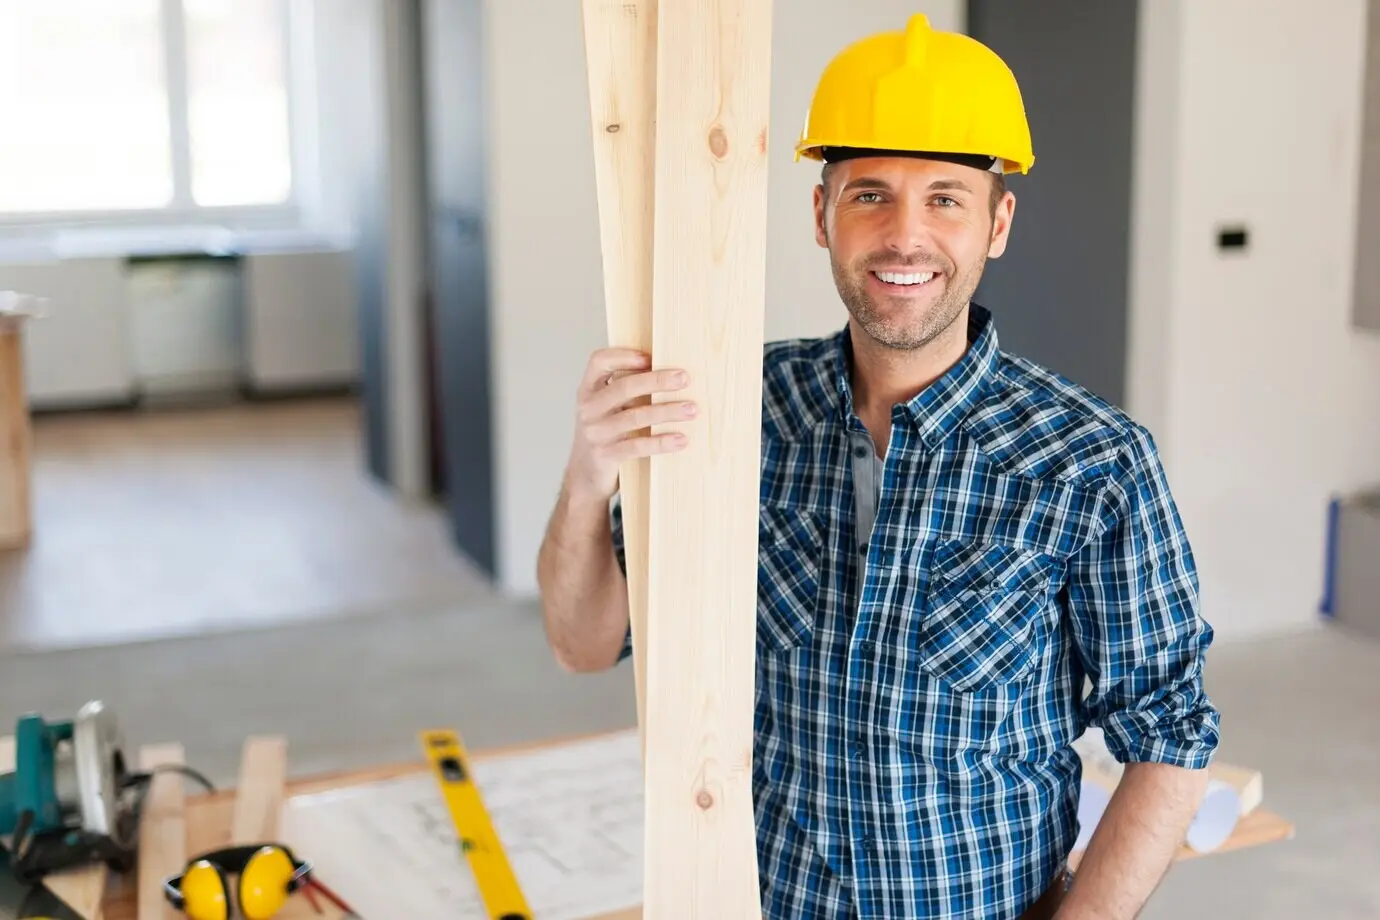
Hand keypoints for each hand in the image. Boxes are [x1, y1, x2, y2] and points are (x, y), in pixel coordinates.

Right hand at [563, 347, 696, 503]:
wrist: (586, 475)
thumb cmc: (606, 433)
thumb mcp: (607, 407)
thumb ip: (626, 389)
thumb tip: (670, 371)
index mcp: (588, 389)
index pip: (599, 361)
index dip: (624, 356)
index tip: (651, 357)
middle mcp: (588, 408)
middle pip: (624, 387)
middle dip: (657, 380)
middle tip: (684, 378)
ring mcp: (595, 432)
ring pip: (635, 417)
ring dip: (667, 411)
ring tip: (692, 409)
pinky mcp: (605, 455)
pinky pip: (637, 446)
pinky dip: (661, 442)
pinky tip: (681, 439)